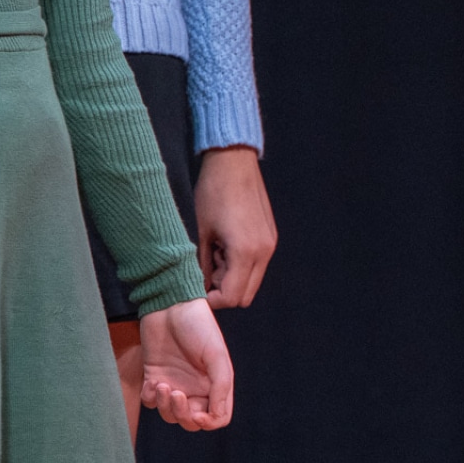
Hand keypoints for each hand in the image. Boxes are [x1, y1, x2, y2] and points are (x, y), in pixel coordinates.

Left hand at [138, 298, 234, 429]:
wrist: (169, 306)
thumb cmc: (198, 326)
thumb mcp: (216, 355)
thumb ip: (221, 385)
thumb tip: (218, 416)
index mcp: (215, 383)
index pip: (218, 417)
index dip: (209, 422)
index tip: (198, 414)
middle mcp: (196, 387)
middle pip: (190, 420)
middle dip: (182, 413)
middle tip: (176, 393)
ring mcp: (175, 383)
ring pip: (169, 414)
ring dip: (165, 405)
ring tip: (162, 384)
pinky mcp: (153, 377)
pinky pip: (150, 402)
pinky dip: (150, 397)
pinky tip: (153, 380)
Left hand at [196, 145, 277, 307]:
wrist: (233, 162)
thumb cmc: (213, 192)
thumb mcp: (199, 232)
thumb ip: (201, 266)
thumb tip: (197, 287)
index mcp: (245, 252)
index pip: (232, 297)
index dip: (211, 300)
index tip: (193, 290)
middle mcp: (264, 252)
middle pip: (245, 296)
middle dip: (223, 292)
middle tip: (204, 273)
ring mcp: (269, 244)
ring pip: (251, 282)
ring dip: (231, 279)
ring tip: (214, 256)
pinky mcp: (269, 237)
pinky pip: (256, 265)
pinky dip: (239, 266)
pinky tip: (224, 247)